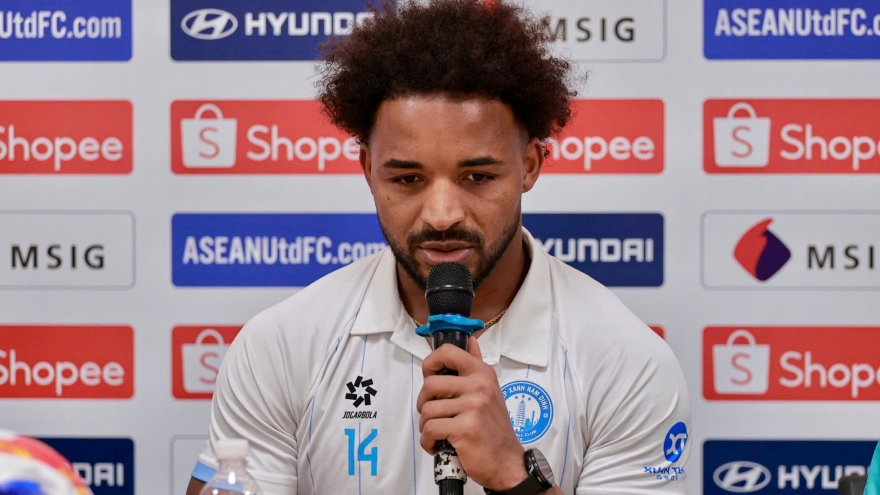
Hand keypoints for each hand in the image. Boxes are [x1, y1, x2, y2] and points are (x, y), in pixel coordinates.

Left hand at [417, 336, 527, 490]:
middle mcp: (479, 386)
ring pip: (427, 409)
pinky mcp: (464, 428)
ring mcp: (473, 406)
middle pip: (430, 384)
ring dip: (426, 426)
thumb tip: (471, 340)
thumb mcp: (490, 391)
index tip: (429, 376)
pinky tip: (437, 445)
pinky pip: (430, 429)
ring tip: (438, 433)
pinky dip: (428, 441)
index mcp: (482, 374)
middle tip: (433, 415)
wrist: (507, 461)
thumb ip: (476, 365)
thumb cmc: (493, 428)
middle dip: (424, 403)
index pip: (449, 352)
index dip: (431, 362)